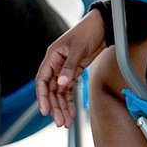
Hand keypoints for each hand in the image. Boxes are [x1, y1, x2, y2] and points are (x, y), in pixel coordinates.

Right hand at [36, 11, 106, 127]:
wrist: (104, 25)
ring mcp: (65, 69)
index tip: (44, 110)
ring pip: (60, 93)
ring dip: (62, 107)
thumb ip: (70, 66)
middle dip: (54, 107)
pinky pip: (69, 90)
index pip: (42, 80)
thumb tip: (61, 83)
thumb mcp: (79, 48)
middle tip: (59, 122)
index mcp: (52, 56)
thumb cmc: (89, 31)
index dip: (42, 96)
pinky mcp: (75, 72)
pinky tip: (72, 113)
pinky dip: (70, 101)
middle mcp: (56, 64)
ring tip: (66, 122)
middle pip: (51, 90)